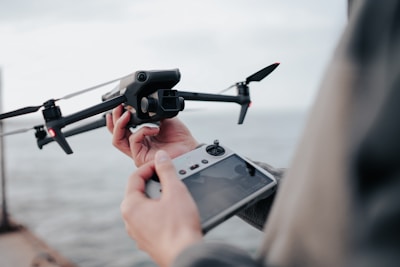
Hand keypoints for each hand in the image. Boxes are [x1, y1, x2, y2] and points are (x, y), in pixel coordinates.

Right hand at [106, 105, 199, 166]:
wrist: (189, 148)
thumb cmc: (180, 138)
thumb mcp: (164, 119)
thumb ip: (151, 113)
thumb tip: (142, 105)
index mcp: (141, 137)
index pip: (122, 129)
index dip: (117, 118)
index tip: (119, 106)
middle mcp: (138, 145)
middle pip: (116, 134)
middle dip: (114, 120)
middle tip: (119, 109)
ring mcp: (138, 152)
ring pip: (118, 140)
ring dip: (120, 125)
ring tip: (126, 114)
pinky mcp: (141, 157)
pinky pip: (134, 141)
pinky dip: (142, 131)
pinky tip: (153, 128)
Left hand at [121, 150, 202, 266]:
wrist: (185, 256)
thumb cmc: (179, 227)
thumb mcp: (175, 191)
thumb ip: (167, 171)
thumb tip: (161, 156)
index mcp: (131, 206)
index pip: (135, 177)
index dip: (150, 167)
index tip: (163, 163)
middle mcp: (130, 221)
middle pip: (139, 192)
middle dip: (155, 182)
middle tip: (170, 178)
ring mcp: (138, 233)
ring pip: (146, 207)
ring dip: (159, 198)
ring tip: (175, 195)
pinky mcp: (148, 241)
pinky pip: (151, 220)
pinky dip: (160, 212)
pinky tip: (175, 213)